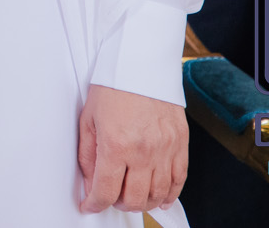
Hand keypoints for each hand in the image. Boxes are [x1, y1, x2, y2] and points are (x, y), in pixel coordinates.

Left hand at [77, 83, 187, 212]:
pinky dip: (170, 194)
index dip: (95, 204)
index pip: (106, 191)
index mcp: (116, 145)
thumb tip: (90, 182)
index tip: (90, 205)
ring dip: (144, 202)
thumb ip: (88, 155)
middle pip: (134, 199)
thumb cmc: (112, 86)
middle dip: (118, 204)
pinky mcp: (180, 144)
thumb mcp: (88, 119)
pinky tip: (160, 197)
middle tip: (111, 197)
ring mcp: (165, 149)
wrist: (141, 63)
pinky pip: (179, 180)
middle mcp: (143, 151)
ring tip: (132, 196)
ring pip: (158, 194)